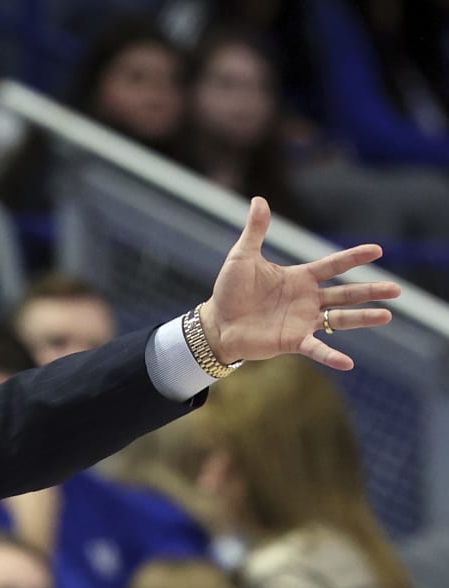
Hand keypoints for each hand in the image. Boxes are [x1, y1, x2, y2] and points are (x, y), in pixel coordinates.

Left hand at [200, 196, 401, 370]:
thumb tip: (258, 200)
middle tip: (396, 290)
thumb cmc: (229, 291)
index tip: (377, 250)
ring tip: (387, 316)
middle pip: (346, 294)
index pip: (333, 266)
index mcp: (300, 278)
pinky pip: (316, 349)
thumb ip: (255, 231)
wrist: (215, 323)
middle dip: (371, 291)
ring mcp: (303, 321)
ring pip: (340, 319)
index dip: (354, 258)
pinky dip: (331, 356)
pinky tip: (348, 363)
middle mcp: (307, 299)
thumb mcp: (242, 257)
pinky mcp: (293, 341)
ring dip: (363, 318)